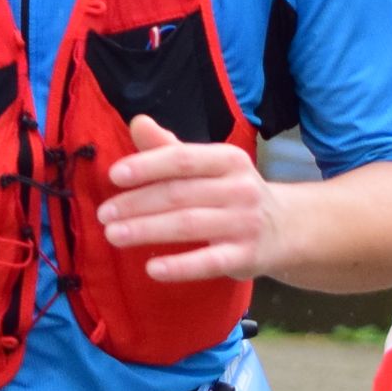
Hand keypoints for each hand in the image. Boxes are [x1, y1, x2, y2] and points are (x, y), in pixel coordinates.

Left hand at [95, 114, 284, 284]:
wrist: (288, 227)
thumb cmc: (234, 193)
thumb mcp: (209, 166)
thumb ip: (170, 148)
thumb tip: (138, 122)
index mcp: (228, 160)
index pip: (183, 159)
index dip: (147, 165)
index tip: (115, 176)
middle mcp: (239, 188)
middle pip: (179, 194)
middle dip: (137, 203)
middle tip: (103, 214)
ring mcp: (244, 224)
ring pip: (189, 226)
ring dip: (147, 230)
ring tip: (113, 235)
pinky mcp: (246, 257)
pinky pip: (209, 262)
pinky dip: (179, 266)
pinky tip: (152, 268)